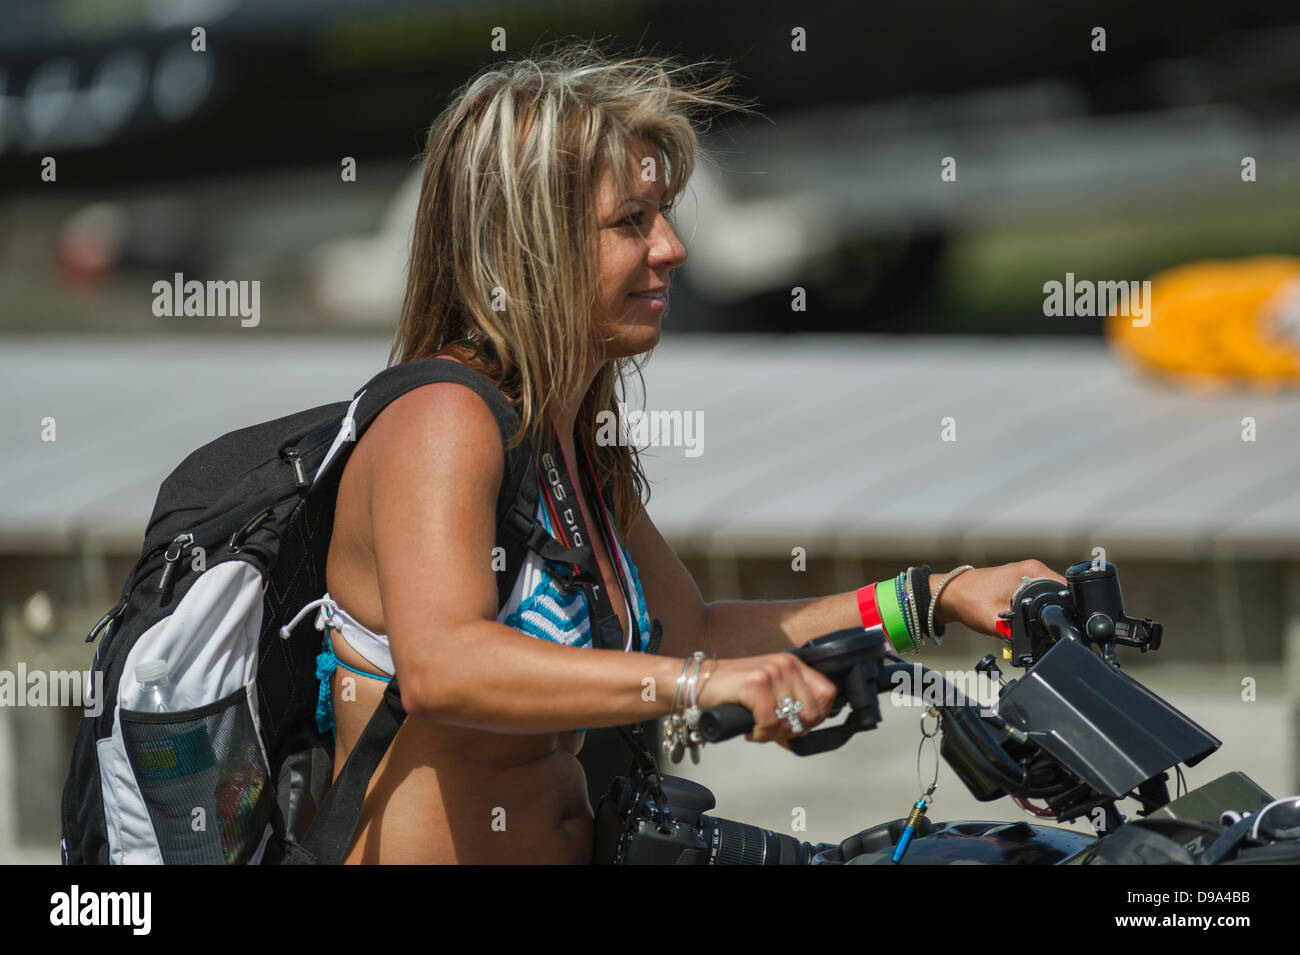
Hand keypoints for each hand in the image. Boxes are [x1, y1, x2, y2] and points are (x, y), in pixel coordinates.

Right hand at [695, 653, 838, 746]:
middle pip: (812, 712)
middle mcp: (786, 664)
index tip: (796, 726)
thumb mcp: (768, 691)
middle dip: (794, 731)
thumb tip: (803, 734)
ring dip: (774, 734)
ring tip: (758, 729)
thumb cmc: (731, 690)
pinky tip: (749, 730)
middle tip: (773, 731)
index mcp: (793, 664)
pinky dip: (760, 735)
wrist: (697, 683)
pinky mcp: (755, 684)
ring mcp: (771, 673)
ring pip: (791, 721)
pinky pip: (770, 724)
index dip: (816, 717)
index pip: (827, 694)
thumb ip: (789, 706)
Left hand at [933, 560, 1066, 637]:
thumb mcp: (996, 622)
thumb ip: (1018, 634)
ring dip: (1047, 611)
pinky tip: (1030, 619)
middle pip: (1061, 594)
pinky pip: (1038, 595)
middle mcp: (1034, 569)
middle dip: (1058, 612)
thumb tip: (1035, 646)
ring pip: (1050, 596)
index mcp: (1034, 571)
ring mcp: (1027, 574)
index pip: (1067, 590)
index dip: (1071, 610)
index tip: (1067, 625)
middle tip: (1050, 629)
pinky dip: (1037, 607)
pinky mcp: (1021, 581)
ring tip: (1039, 626)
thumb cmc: (969, 601)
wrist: (950, 594)